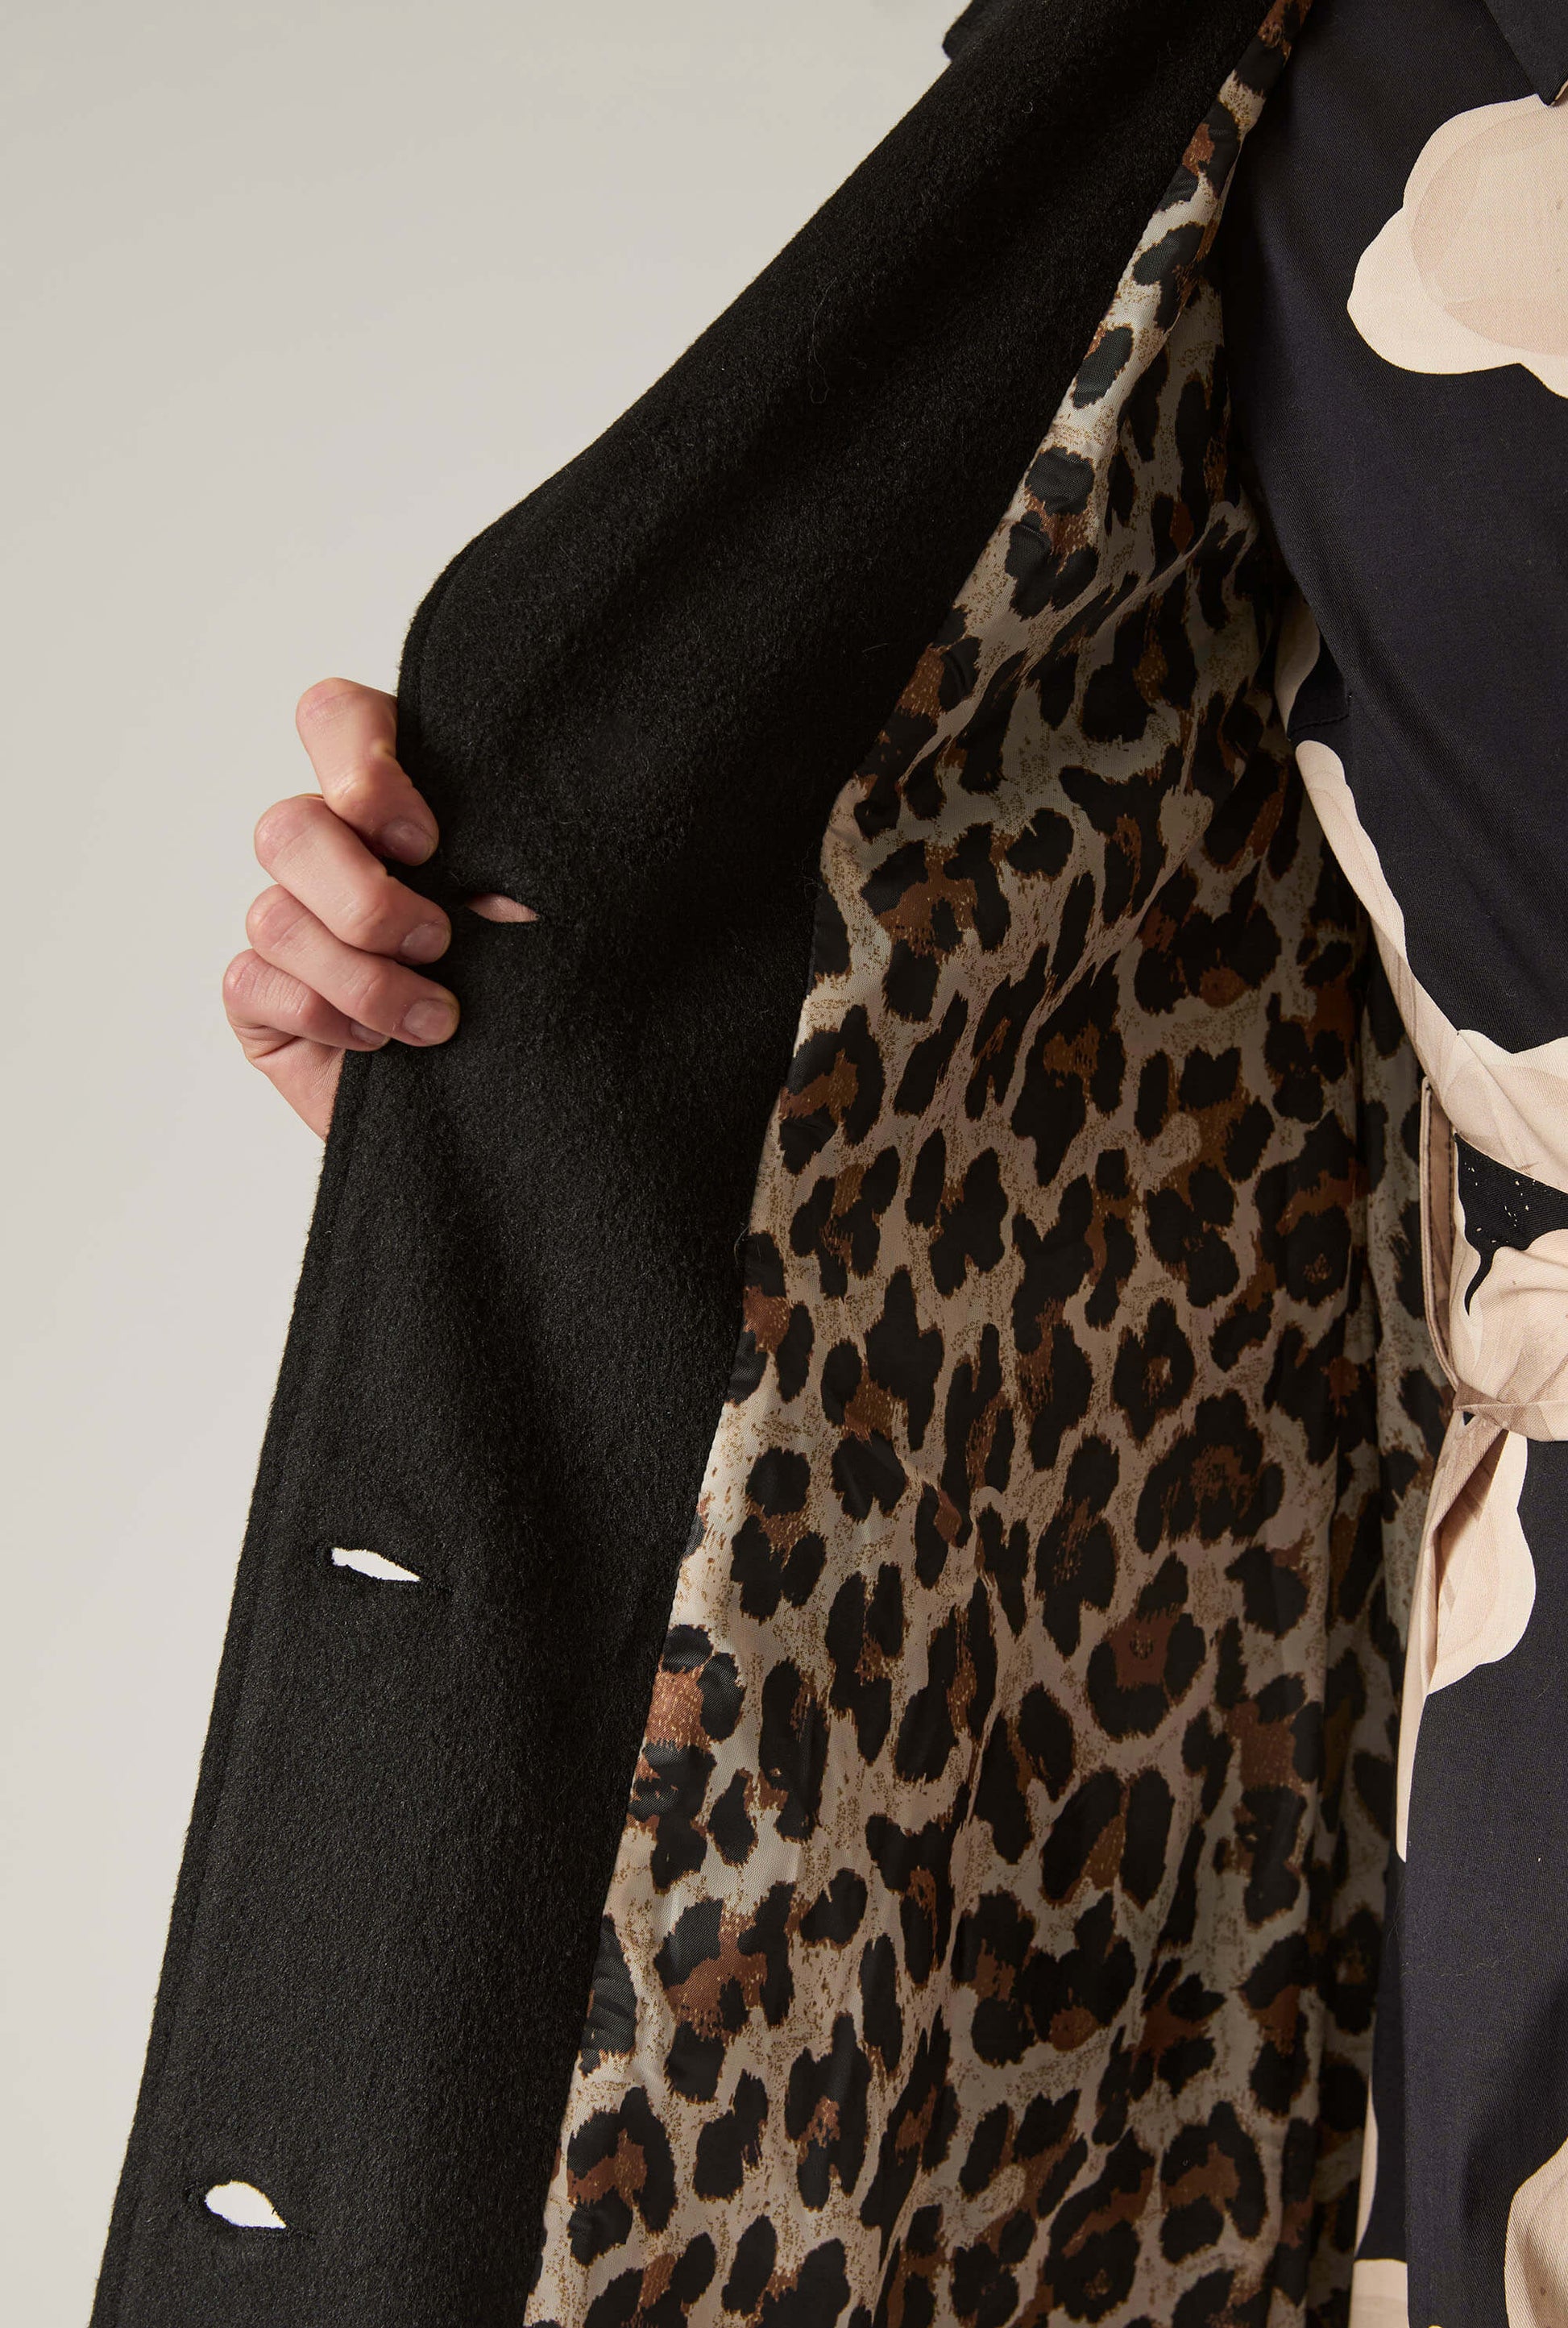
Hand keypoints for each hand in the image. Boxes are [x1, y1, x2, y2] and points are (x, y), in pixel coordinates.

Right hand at [223, 678, 528, 1137]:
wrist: (520, 1100)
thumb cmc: (537, 989)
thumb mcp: (542, 908)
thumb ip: (505, 855)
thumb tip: (480, 865)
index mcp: (396, 798)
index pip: (334, 719)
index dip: (359, 762)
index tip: (428, 839)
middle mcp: (331, 849)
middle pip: (288, 827)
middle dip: (366, 898)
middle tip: (440, 941)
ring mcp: (289, 921)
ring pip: (274, 914)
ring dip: (362, 975)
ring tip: (437, 1020)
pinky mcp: (264, 996)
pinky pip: (252, 982)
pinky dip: (325, 1015)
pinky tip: (379, 1047)